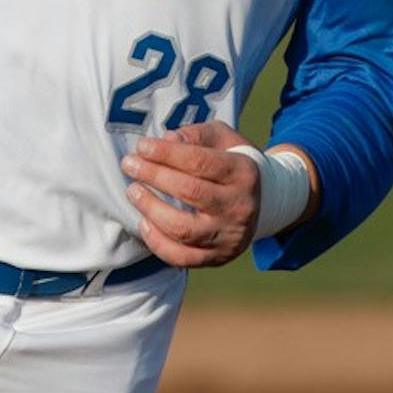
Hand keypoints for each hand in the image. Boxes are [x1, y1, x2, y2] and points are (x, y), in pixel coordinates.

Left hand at [120, 120, 260, 268]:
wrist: (263, 201)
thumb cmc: (231, 162)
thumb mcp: (222, 138)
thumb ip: (195, 135)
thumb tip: (167, 140)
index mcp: (243, 172)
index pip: (200, 162)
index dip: (166, 153)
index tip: (141, 146)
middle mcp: (240, 206)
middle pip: (190, 192)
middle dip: (154, 176)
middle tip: (129, 164)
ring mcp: (230, 236)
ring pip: (183, 229)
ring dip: (151, 209)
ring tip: (133, 191)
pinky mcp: (218, 257)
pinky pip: (182, 257)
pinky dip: (157, 243)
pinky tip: (144, 222)